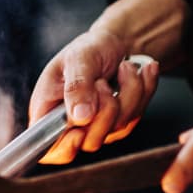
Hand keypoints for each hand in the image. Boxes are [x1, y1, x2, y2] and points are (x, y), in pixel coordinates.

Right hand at [29, 29, 160, 163]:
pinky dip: (144, 90)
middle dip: (106, 111)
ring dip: (130, 93)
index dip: (65, 148)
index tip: (78, 131)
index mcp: (47, 112)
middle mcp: (70, 124)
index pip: (50, 149)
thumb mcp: (78, 59)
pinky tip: (142, 71)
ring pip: (118, 127)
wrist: (113, 43)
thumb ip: (76, 87)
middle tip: (102, 83)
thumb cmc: (88, 48)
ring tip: (126, 67)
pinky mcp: (119, 121)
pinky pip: (136, 115)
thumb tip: (80, 117)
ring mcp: (96, 126)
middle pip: (90, 141)